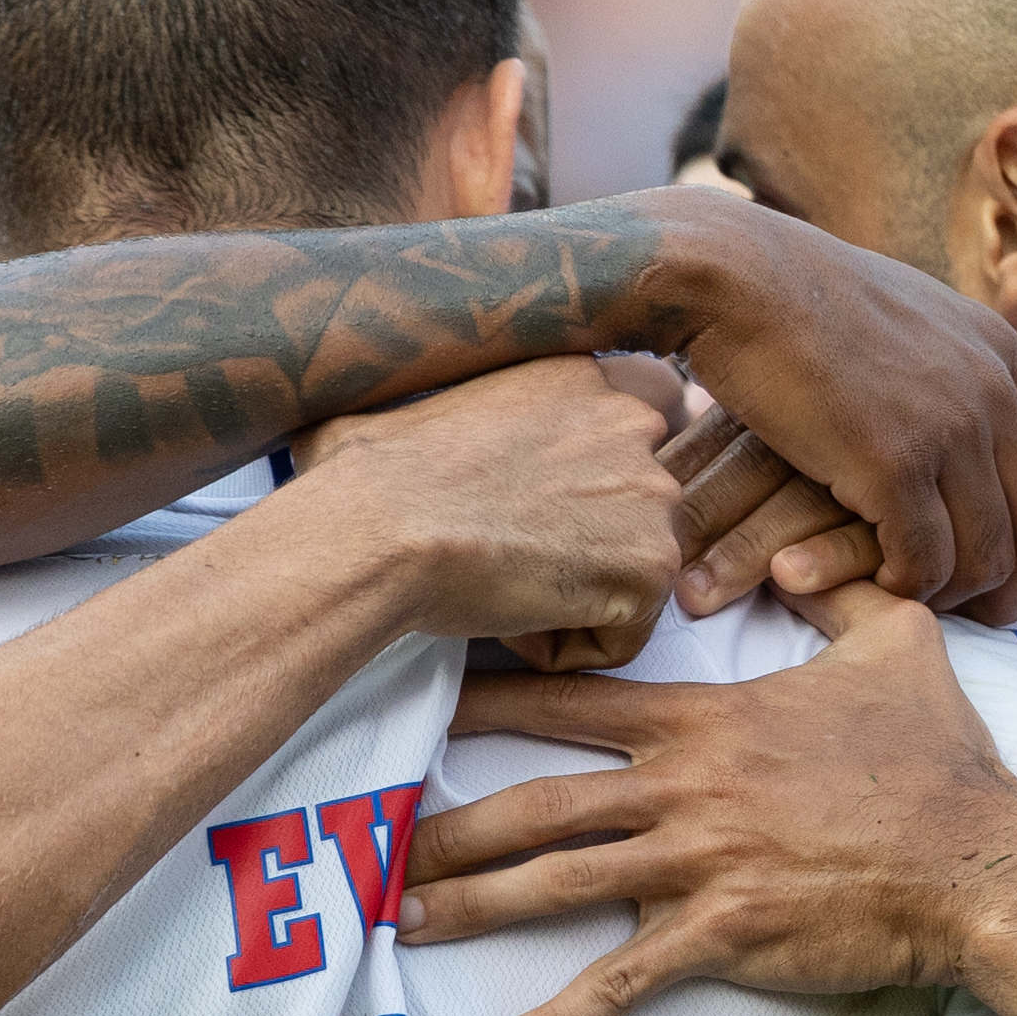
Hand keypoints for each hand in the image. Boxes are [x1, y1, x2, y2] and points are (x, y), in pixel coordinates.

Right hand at [282, 355, 686, 659]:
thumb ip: (447, 404)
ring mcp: (652, 493)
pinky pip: (623, 632)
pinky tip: (512, 614)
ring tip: (500, 580)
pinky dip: (566, 642)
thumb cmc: (372, 476)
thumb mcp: (412, 404)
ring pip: (628, 568)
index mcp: (578, 373)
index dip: (592, 475)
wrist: (384, 530)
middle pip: (638, 503)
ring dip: (571, 591)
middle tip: (507, 550)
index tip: (544, 503)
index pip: (636, 417)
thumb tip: (365, 415)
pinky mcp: (651, 565)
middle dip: (584, 540)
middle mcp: (630, 421)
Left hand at [406, 584, 1016, 1015]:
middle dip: (445, 821)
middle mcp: (685, 790)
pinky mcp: (722, 934)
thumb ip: (845, 589)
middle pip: (535, 801)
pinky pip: (621, 983)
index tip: (419, 699)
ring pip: (555, 884)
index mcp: (706, 722)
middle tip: (368, 836)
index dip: (486, 697)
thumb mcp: (899, 645)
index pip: (570, 702)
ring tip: (400, 923)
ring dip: (471, 906)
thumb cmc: (943, 761)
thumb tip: (815, 550)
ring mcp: (699, 864)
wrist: (981, 863)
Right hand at [635, 188, 1016, 623]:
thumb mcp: (909, 310)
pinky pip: (922, 560)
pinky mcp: (891, 462)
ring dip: (959, 593)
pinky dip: (906, 586)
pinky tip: (880, 584)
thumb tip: (966, 392)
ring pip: (988, 553)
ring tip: (926, 603)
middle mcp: (989, 389)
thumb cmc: (796, 295)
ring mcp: (946, 426)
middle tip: (1002, 615)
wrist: (735, 274)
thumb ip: (951, 356)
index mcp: (1000, 348)